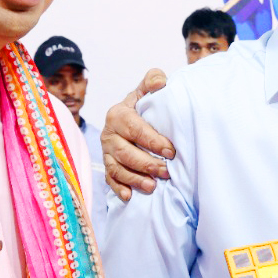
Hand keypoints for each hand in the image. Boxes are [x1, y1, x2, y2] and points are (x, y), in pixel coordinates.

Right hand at [102, 69, 171, 200]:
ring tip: (153, 187)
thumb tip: (161, 81)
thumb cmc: (141, 107)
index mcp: (118, 115)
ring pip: (117, 168)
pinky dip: (118, 188)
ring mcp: (106, 152)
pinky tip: (129, 196)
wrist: (128, 119)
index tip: (171, 151)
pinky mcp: (107, 166)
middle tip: (166, 172)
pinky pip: (110, 179)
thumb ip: (152, 81)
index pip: (135, 129)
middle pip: (125, 152)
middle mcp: (109, 134)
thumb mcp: (145, 92)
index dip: (153, 141)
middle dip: (146, 164)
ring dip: (135, 179)